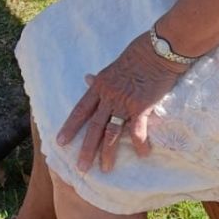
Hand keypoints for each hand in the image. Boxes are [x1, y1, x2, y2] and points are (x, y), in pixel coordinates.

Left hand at [57, 33, 185, 173]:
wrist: (157, 50)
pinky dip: (140, 144)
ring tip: (105, 169)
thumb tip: (87, 79)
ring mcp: (125, 102)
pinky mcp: (142, 107)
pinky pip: (139, 130)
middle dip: (86, 148)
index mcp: (100, 87)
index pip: (80, 110)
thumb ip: (101, 79)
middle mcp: (109, 97)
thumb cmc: (137, 55)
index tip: (60, 142)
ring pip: (112, 132)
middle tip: (80, 167)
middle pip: (94, 126)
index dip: (70, 127)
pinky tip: (142, 154)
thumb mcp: (112, 66)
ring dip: (108, 152)